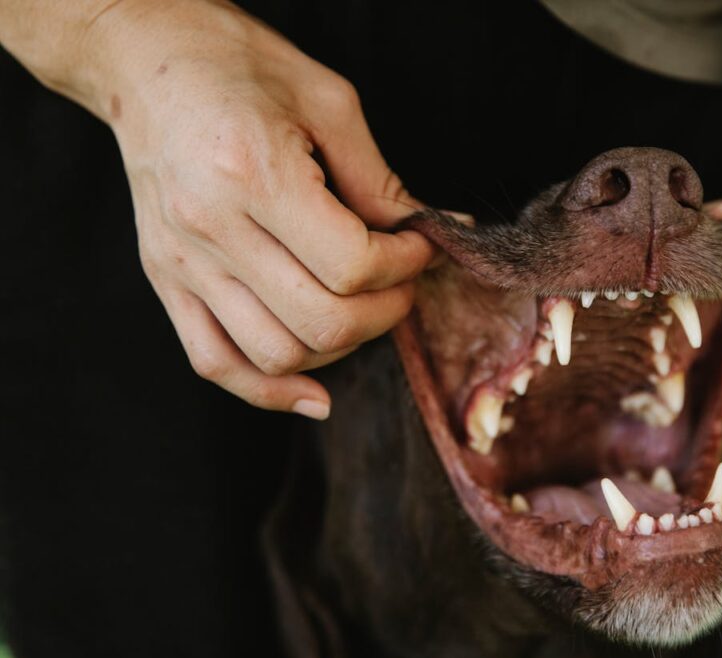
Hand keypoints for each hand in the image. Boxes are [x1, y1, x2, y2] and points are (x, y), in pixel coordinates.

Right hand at [90, 1, 435, 417]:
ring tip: (360, 308)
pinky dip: (269, 390)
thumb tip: (435, 229)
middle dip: (385, 311)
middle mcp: (211, 229)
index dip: (406, 264)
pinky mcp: (166, 280)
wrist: (145, 59)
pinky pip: (216, 363)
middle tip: (402, 281)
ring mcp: (182, 262)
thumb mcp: (327, 103)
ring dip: (339, 346)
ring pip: (277, 354)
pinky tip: (314, 393)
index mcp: (254, 175)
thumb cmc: (238, 67)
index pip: (352, 265)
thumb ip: (380, 180)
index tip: (420, 245)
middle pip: (323, 321)